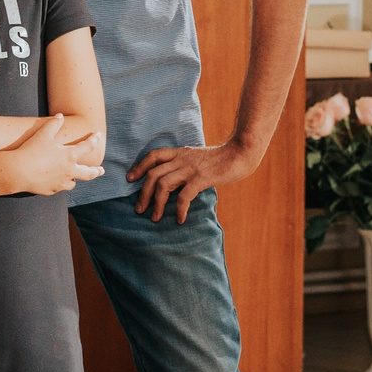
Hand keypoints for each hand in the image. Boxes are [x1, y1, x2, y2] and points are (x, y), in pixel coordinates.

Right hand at [7, 115, 105, 197]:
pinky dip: (60, 183)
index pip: (87, 147)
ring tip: (75, 176)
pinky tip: (57, 180)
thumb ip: (53, 124)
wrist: (18, 171)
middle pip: (88, 173)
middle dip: (96, 171)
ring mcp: (61, 182)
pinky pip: (59, 187)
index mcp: (70, 156)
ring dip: (75, 178)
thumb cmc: (31, 151)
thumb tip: (60, 116)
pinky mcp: (52, 190)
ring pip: (73, 182)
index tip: (98, 136)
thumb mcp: (43, 134)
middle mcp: (69, 171)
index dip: (94, 140)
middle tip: (101, 170)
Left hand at [128, 139, 254, 223]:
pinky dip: (179, 209)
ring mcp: (191, 168)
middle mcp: (182, 159)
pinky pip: (184, 196)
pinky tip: (179, 219)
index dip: (139, 167)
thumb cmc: (221, 159)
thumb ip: (185, 165)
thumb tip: (175, 181)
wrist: (240, 153)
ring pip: (164, 185)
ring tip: (155, 218)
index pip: (154, 156)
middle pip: (153, 174)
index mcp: (180, 152)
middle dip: (143, 193)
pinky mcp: (201, 178)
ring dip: (157, 204)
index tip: (130, 179)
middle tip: (139, 209)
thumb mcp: (198, 157)